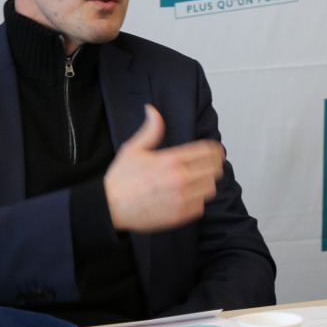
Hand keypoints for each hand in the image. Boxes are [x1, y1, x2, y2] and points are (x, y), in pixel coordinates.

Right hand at [102, 105, 224, 232]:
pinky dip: (197, 200)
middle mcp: (180, 178)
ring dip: (206, 183)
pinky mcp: (180, 215)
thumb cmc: (121, 179)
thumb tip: (152, 110)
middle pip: (214, 169)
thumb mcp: (133, 148)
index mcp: (172, 159)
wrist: (110, 208)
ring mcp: (182, 198)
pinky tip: (188, 196)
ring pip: (210, 188)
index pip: (208, 151)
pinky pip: (200, 206)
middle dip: (214, 166)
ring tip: (198, 181)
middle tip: (209, 166)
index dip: (216, 150)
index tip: (216, 152)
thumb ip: (151, 130)